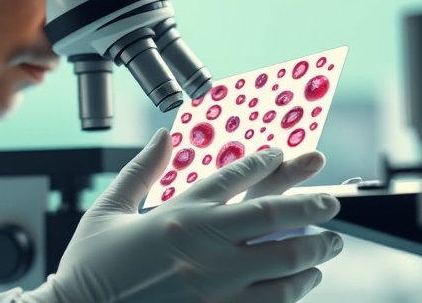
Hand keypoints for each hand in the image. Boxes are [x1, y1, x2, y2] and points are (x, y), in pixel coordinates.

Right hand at [24, 129, 343, 302]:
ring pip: (285, 262)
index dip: (267, 162)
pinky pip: (274, 302)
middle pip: (274, 216)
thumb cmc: (90, 271)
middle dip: (311, 204)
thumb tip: (164, 135)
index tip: (287, 155)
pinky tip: (304, 279)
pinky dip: (297, 288)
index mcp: (176, 216)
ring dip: (314, 249)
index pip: (234, 177)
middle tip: (332, 202)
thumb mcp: (107, 211)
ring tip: (329, 243)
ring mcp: (215, 287)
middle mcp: (202, 248)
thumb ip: (141, 170)